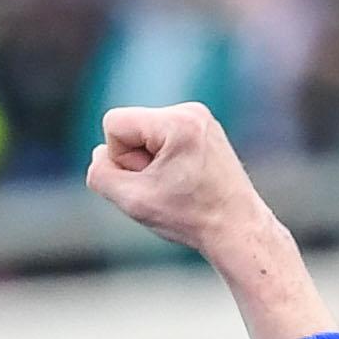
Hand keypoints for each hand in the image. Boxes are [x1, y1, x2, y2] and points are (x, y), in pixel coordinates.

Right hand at [88, 103, 331, 338]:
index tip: (148, 180)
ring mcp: (200, 117)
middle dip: (137, 160)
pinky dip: (165, 159)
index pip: (114, 123)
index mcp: (177, 122)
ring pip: (145, 133)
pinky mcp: (204, 127)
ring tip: (177, 184)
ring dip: (151, 161)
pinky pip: (162, 136)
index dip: (120, 158)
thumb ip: (101, 174)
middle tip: (166, 187)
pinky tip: (185, 180)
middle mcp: (191, 111)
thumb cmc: (190, 217)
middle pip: (130, 127)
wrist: (238, 227)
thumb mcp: (132, 200)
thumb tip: (101, 153)